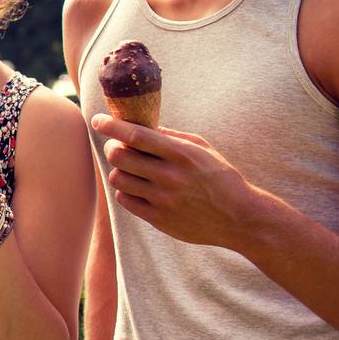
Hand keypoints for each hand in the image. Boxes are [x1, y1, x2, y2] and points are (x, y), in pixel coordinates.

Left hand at [93, 114, 260, 248]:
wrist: (240, 218)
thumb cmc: (220, 177)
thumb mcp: (201, 149)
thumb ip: (170, 136)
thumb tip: (137, 124)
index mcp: (181, 154)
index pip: (135, 135)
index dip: (111, 126)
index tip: (97, 120)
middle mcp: (170, 176)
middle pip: (118, 156)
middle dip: (113, 147)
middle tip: (117, 147)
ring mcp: (163, 200)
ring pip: (118, 178)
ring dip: (120, 170)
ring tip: (132, 169)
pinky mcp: (159, 219)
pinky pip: (125, 200)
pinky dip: (126, 191)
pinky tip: (138, 187)